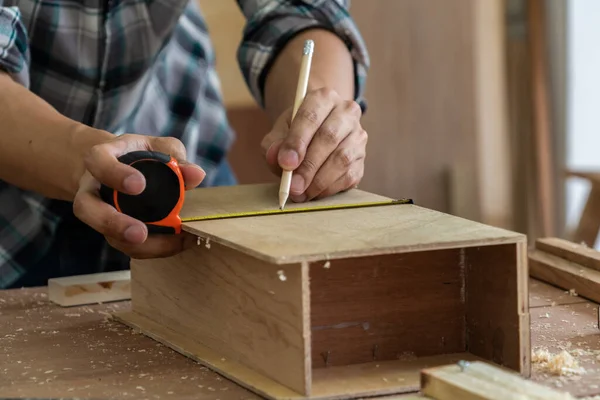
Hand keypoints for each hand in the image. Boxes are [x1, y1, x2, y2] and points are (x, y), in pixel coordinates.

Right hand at [73, 134, 204, 258]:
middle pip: (86, 208)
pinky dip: (151, 248)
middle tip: (140, 233)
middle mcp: (92, 188)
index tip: (139, 185)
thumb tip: (196, 175)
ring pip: (104, 233)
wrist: (117, 166)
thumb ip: (175, 156)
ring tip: (166, 245)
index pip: (97, 161)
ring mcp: (98, 212)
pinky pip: (125, 244)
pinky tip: (175, 244)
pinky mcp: (112, 231)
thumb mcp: (157, 146)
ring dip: (133, 244)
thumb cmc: (139, 154)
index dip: (114, 174)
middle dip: (112, 223)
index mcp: (101, 157)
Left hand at [262, 87, 366, 201]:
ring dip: (318, 181)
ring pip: (341, 159)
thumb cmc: (295, 134)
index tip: (285, 164)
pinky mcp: (361, 159)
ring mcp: (358, 135)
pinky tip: (314, 193)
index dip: (297, 142)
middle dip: (308, 166)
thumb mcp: (278, 133)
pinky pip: (348, 176)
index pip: (310, 117)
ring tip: (300, 193)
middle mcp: (346, 112)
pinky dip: (329, 189)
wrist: (315, 136)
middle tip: (292, 186)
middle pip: (328, 138)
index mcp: (323, 98)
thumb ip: (273, 145)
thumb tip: (278, 159)